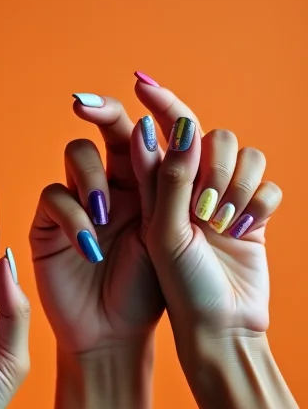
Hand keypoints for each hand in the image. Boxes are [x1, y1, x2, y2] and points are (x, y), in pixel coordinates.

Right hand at [31, 93, 163, 353]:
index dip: (148, 102)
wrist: (117, 335)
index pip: (150, 129)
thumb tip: (173, 127)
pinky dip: (73, 215)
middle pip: (105, 129)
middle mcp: (115, 183)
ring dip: (92, 176)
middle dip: (98, 110)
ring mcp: (78, 201)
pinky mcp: (49, 224)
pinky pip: (54, 197)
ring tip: (106, 213)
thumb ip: (170, 182)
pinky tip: (91, 245)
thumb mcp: (172, 232)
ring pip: (77, 157)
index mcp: (151, 181)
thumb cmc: (151, 292)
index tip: (142, 83)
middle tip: (86, 106)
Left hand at [134, 80, 280, 337]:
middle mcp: (188, 187)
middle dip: (213, 166)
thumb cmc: (177, 288)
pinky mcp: (254, 213)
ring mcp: (223, 198)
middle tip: (204, 210)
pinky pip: (269, 184)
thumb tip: (177, 125)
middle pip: (212, 136)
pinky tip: (245, 231)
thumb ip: (170, 180)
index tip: (139, 81)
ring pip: (246, 155)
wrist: (218, 327)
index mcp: (155, 188)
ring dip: (237, 187)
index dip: (155, 104)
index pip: (158, 132)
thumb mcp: (164, 232)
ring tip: (221, 225)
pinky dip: (260, 205)